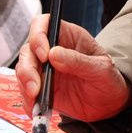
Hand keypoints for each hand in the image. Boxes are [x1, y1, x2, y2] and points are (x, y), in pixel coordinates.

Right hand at [14, 17, 129, 121]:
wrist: (109, 103)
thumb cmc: (108, 79)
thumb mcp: (100, 69)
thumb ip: (78, 61)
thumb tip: (53, 54)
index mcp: (67, 36)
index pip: (43, 24)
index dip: (38, 35)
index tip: (44, 55)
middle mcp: (51, 50)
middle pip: (28, 50)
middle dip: (27, 68)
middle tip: (35, 86)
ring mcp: (44, 70)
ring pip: (23, 70)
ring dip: (24, 85)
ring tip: (36, 98)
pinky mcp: (41, 88)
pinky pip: (26, 92)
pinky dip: (27, 101)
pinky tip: (36, 108)